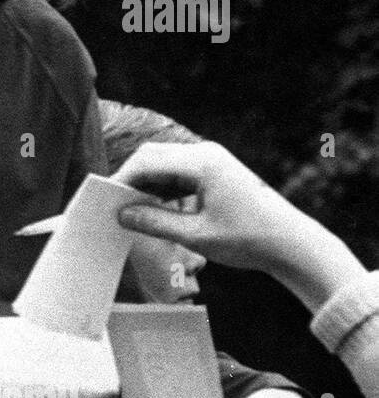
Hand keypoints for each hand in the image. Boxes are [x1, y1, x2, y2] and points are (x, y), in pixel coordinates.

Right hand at [113, 142, 304, 272]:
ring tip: (133, 212)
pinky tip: (156, 210)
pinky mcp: (215, 171)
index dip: (122, 180)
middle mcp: (206, 153)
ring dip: (146, 185)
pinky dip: (162, 188)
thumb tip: (122, 215)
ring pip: (164, 163)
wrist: (293, 243)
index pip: (147, 161)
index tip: (105, 202)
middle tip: (114, 207)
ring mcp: (212, 160)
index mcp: (202, 162)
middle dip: (131, 180)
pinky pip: (178, 172)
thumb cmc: (249, 239)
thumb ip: (154, 222)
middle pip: (153, 156)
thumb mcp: (195, 235)